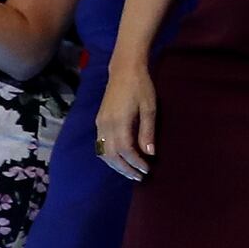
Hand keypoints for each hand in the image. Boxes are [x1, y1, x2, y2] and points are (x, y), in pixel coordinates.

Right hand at [96, 56, 155, 181]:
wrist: (124, 70)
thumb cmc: (141, 87)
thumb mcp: (150, 108)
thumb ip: (148, 131)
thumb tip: (149, 154)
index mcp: (118, 121)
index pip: (125, 150)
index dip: (135, 163)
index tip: (147, 169)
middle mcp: (105, 125)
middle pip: (110, 155)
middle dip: (124, 168)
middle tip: (139, 177)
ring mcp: (99, 123)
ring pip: (103, 152)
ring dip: (116, 165)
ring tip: (130, 172)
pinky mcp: (98, 121)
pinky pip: (100, 144)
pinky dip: (109, 156)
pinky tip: (120, 159)